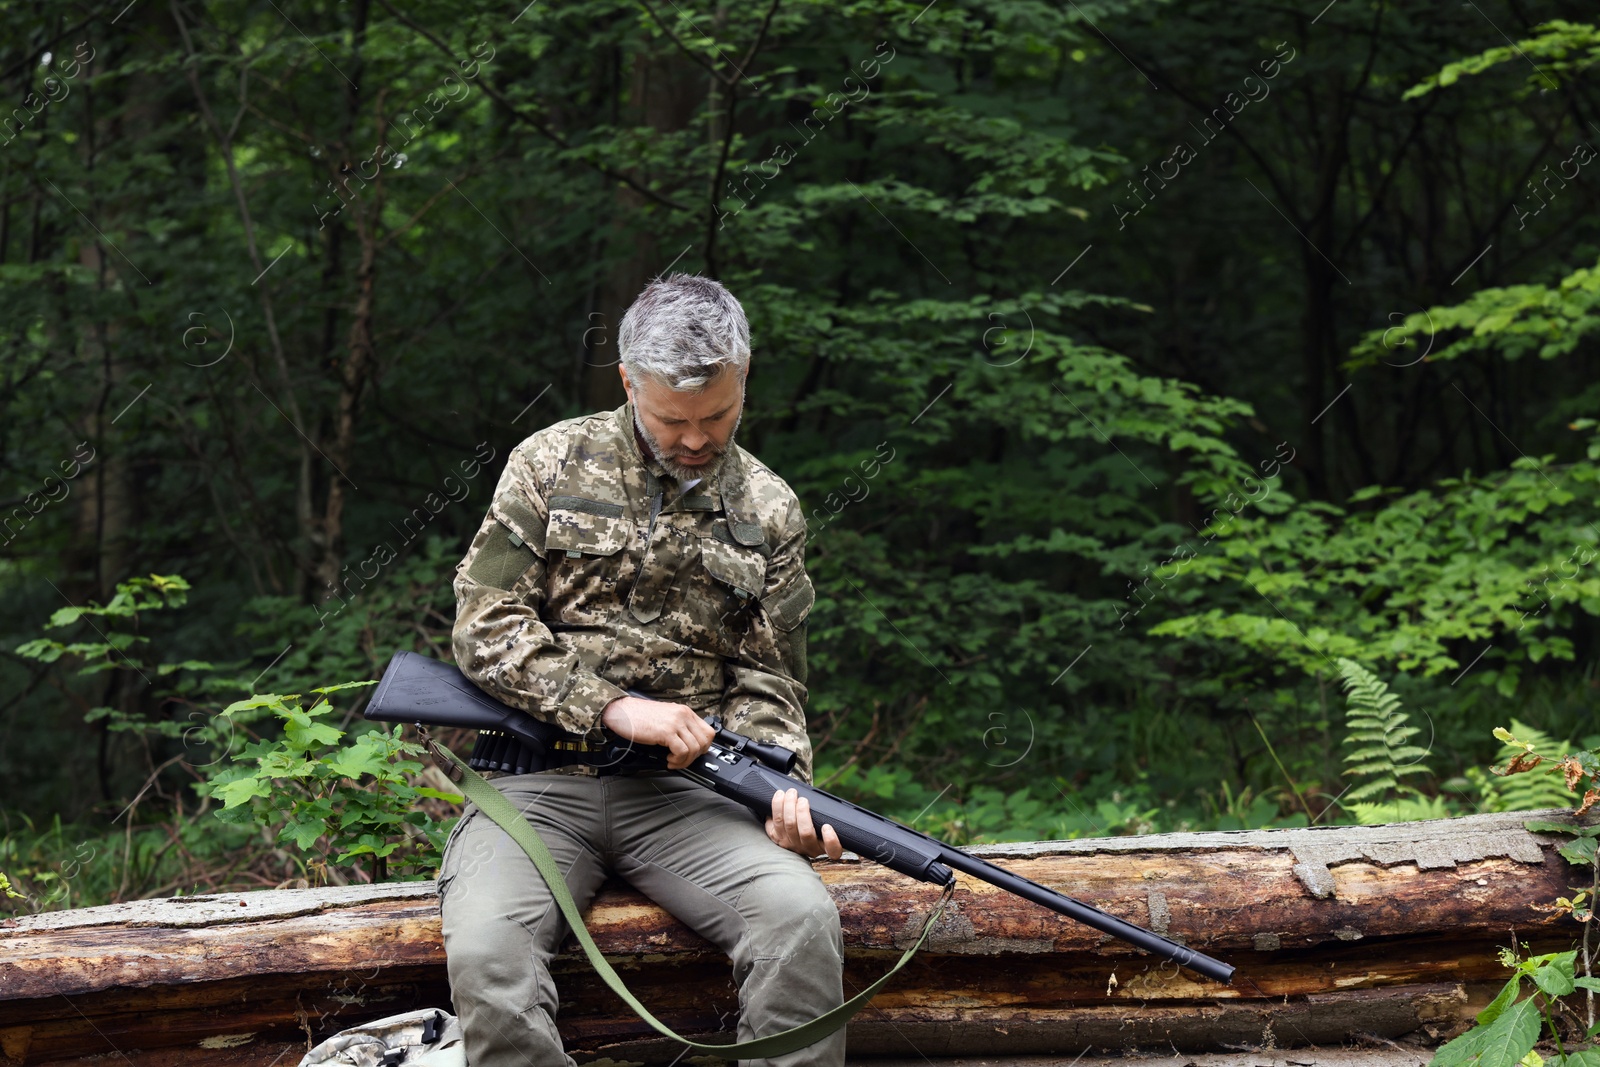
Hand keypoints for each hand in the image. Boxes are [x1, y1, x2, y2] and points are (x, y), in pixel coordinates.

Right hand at [600, 696, 714, 769]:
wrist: (621, 711)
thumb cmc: (639, 716)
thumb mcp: (665, 718)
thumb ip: (679, 727)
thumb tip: (690, 745)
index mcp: (685, 712)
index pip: (708, 731)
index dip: (704, 747)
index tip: (694, 754)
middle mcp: (683, 715)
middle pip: (704, 741)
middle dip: (695, 756)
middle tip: (682, 760)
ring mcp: (676, 723)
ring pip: (694, 748)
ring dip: (685, 761)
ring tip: (673, 761)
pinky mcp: (666, 732)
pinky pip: (682, 751)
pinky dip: (677, 760)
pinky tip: (668, 759)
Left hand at [765, 787, 843, 860]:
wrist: (797, 827)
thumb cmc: (816, 821)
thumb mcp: (827, 822)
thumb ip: (828, 817)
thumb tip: (829, 803)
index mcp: (825, 846)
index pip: (833, 850)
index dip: (830, 840)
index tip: (827, 826)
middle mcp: (808, 848)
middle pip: (805, 832)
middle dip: (802, 812)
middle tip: (803, 799)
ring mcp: (791, 845)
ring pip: (787, 826)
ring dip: (787, 806)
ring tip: (791, 793)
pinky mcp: (777, 839)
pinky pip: (773, 825)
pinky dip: (775, 809)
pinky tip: (778, 797)